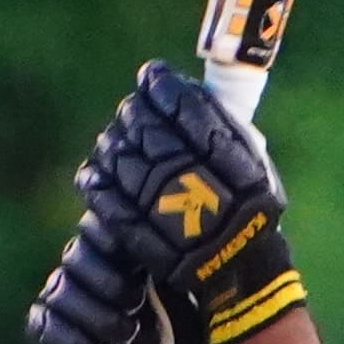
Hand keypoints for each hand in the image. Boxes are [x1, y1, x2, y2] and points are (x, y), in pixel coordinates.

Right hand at [27, 210, 208, 343]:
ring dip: (100, 323)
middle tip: (141, 315)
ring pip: (61, 294)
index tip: (145, 274)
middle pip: (77, 257)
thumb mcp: (187, 296)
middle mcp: (84, 261)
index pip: (101, 225)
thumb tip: (170, 235)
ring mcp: (61, 293)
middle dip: (112, 290)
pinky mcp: (47, 327)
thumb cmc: (180, 334)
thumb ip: (171, 264)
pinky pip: (47, 327)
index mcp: (119, 244)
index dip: (118, 248)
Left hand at [69, 61, 303, 343]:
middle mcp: (197, 178)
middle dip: (134, 115)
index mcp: (228, 154)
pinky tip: (93, 176)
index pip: (183, 104)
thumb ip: (215, 123)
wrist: (243, 265)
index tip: (151, 77)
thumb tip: (172, 86)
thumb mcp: (250, 158)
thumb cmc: (247, 204)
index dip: (160, 85)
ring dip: (113, 147)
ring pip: (124, 162)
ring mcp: (168, 210)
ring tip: (112, 143)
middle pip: (147, 130)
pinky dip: (98, 186)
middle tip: (130, 112)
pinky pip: (112, 205)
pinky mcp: (147, 239)